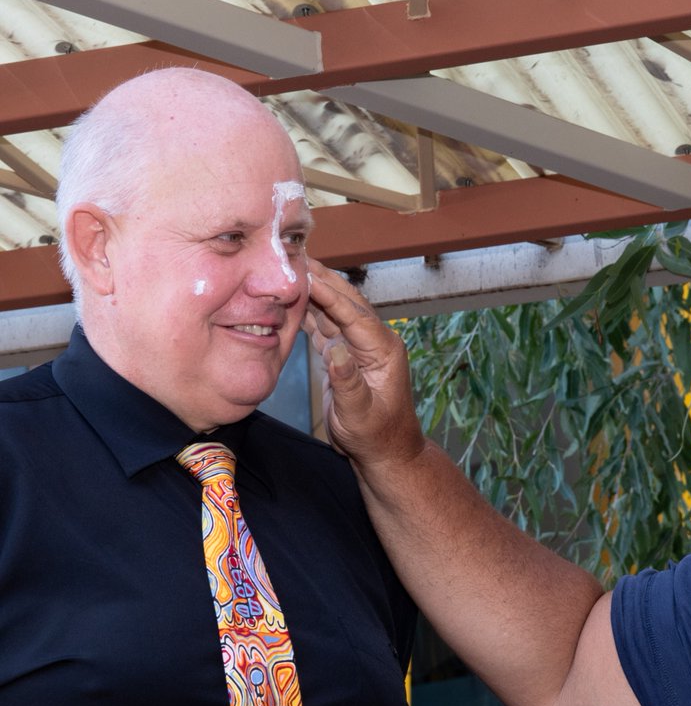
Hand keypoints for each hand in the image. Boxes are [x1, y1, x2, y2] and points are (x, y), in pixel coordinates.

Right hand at [303, 261, 423, 466]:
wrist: (385, 451)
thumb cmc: (375, 436)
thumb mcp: (359, 414)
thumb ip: (348, 382)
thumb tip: (336, 350)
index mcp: (383, 349)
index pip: (353, 313)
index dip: (329, 294)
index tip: (305, 274)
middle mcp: (373, 341)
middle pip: (346, 301)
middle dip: (322, 278)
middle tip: (295, 254)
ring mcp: (360, 345)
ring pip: (335, 309)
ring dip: (314, 289)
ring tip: (290, 266)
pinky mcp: (345, 353)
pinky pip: (326, 325)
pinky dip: (310, 310)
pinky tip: (292, 297)